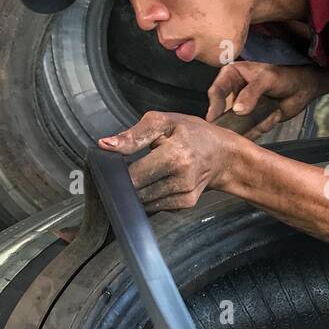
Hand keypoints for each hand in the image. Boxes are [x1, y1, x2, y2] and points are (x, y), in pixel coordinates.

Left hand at [98, 111, 234, 213]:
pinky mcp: (186, 204)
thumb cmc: (193, 134)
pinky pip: (157, 206)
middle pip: (137, 192)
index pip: (133, 176)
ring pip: (145, 202)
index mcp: (175, 155)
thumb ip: (133, 135)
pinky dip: (150, 197)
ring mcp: (185, 195)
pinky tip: (155, 183)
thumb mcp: (164, 122)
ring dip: (137, 192)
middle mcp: (182, 179)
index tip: (112, 168)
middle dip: (126, 183)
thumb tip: (105, 145)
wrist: (222, 154)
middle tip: (127, 169)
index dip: (117, 174)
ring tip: (143, 174)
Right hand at [207, 61, 328, 138]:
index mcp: (231, 76)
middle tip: (233, 130)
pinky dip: (262, 127)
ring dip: (249, 127)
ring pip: (235, 125)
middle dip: (229, 122)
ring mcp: (242, 109)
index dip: (214, 105)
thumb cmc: (284, 76)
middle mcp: (233, 93)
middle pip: (221, 112)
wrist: (302, 88)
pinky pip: (250, 131)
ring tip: (267, 115)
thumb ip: (251, 92)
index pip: (216, 91)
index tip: (214, 118)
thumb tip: (237, 110)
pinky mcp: (251, 121)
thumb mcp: (267, 79)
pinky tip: (275, 115)